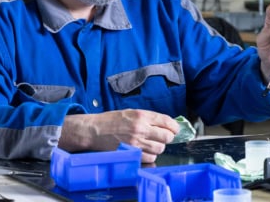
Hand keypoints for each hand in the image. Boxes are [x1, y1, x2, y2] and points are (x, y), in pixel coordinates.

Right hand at [59, 109, 179, 162]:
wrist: (94, 130)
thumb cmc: (112, 120)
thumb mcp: (131, 112)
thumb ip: (148, 117)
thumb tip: (164, 123)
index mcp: (142, 115)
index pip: (166, 121)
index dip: (174, 127)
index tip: (175, 129)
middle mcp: (141, 128)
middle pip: (166, 136)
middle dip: (168, 137)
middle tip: (164, 137)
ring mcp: (136, 142)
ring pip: (159, 148)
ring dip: (159, 147)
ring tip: (153, 144)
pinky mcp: (130, 153)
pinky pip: (149, 158)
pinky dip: (151, 156)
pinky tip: (145, 152)